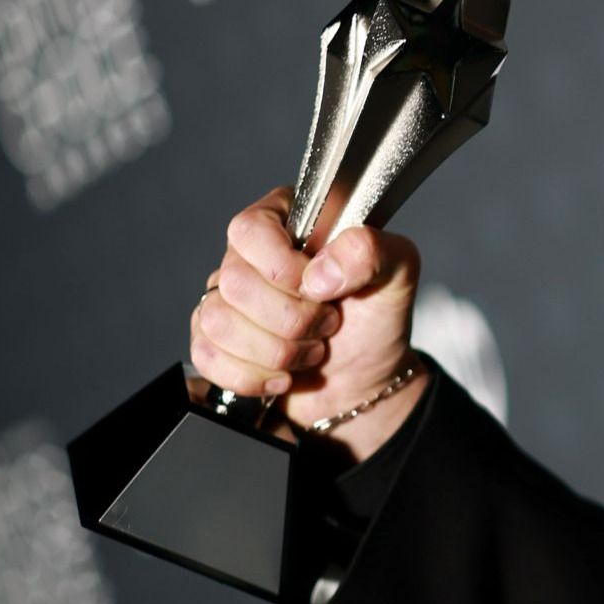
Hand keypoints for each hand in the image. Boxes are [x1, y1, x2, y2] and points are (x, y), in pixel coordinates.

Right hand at [190, 184, 429, 457]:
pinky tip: (281, 375)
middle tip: (328, 324)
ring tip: (311, 349)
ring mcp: (225, 299)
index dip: (282, 268)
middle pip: (234, 282)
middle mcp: (249, 256)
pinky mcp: (213, 341)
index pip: (250, 230)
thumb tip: (320, 273)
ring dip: (277, 351)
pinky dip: (251, 376)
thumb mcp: (398, 274)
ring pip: (217, 322)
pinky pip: (206, 356)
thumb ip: (372, 251)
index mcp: (288, 221)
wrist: (364, 381)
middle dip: (292, 320)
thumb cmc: (376, 320)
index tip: (321, 290)